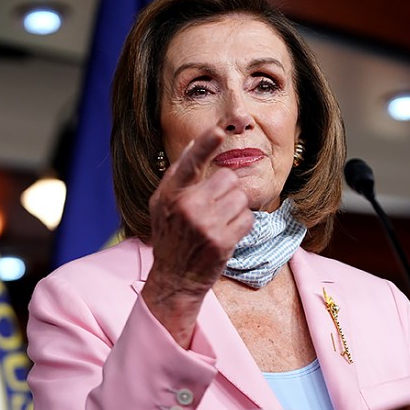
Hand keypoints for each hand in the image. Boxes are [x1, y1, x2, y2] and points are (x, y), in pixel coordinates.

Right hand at [142, 130, 253, 347]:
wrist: (175, 279)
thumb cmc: (170, 236)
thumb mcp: (163, 203)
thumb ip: (178, 174)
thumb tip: (194, 143)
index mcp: (171, 194)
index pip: (189, 163)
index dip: (204, 145)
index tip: (216, 131)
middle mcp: (187, 207)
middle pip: (228, 178)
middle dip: (227, 190)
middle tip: (214, 207)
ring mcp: (205, 225)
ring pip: (240, 198)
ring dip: (235, 209)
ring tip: (218, 223)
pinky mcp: (222, 242)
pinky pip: (247, 219)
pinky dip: (241, 226)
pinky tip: (226, 235)